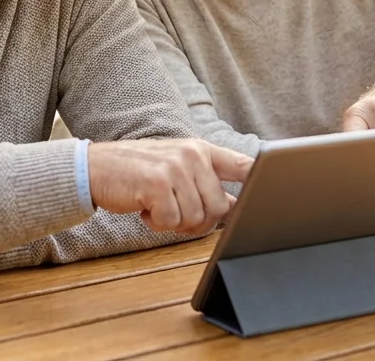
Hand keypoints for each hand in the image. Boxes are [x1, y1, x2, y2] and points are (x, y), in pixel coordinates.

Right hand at [87, 139, 251, 235]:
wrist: (95, 168)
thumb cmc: (137, 173)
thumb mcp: (176, 168)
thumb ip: (205, 183)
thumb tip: (234, 206)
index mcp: (201, 150)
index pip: (244, 166)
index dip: (264, 181)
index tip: (279, 191)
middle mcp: (192, 155)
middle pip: (219, 209)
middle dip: (197, 222)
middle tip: (172, 214)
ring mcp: (175, 167)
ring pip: (195, 219)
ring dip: (173, 223)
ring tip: (155, 206)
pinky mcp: (157, 183)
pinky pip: (171, 221)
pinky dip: (156, 223)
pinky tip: (144, 208)